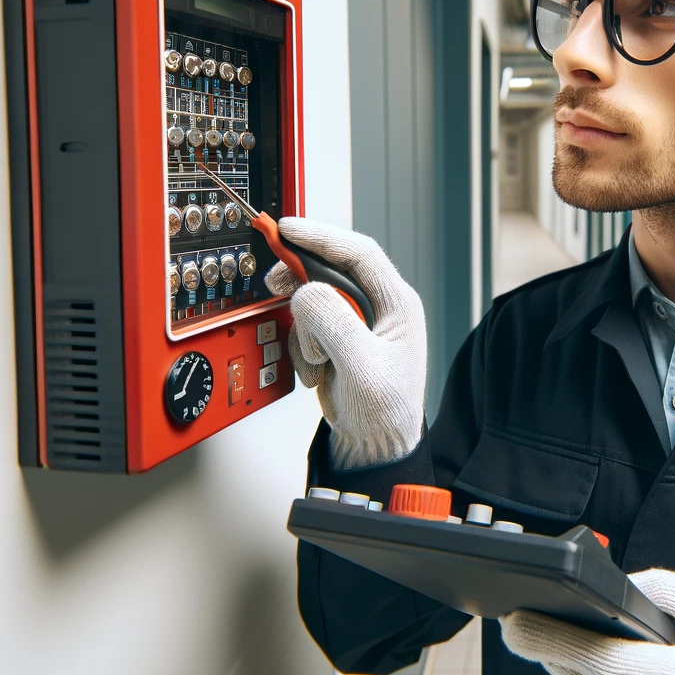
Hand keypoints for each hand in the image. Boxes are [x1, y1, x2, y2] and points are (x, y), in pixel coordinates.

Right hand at [265, 217, 426, 469]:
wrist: (373, 444)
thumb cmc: (386, 411)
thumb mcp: (362, 367)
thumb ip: (335, 325)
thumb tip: (307, 292)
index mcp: (398, 304)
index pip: (359, 253)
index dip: (322, 236)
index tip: (288, 230)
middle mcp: (378, 307)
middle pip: (330, 270)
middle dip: (302, 280)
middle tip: (276, 281)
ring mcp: (355, 322)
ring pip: (313, 298)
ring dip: (304, 328)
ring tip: (318, 359)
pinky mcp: (335, 338)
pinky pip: (305, 325)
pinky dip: (303, 348)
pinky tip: (319, 370)